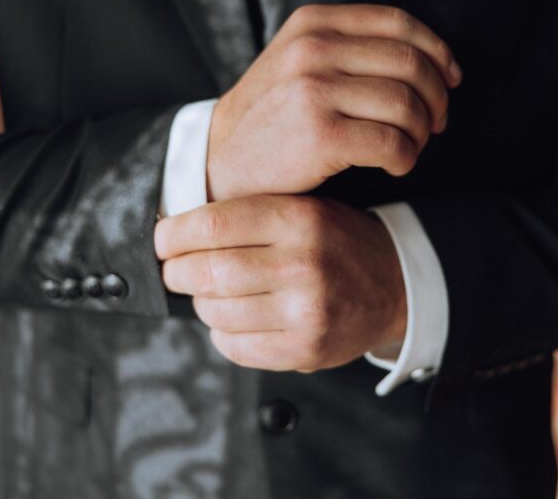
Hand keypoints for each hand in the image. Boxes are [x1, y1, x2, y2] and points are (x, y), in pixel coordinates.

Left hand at [155, 194, 407, 371]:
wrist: (396, 285)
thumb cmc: (337, 243)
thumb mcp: (305, 208)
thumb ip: (251, 215)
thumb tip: (176, 228)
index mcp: (299, 219)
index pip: (213, 224)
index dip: (173, 234)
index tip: (161, 239)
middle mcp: (302, 263)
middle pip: (208, 271)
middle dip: (177, 272)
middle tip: (174, 271)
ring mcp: (306, 310)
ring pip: (217, 311)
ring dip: (201, 304)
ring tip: (211, 294)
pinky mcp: (306, 349)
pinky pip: (236, 347)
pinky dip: (222, 334)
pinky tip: (233, 321)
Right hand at [206, 4, 461, 200]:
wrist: (219, 163)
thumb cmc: (270, 117)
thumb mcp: (296, 60)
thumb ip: (347, 46)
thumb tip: (427, 55)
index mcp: (313, 23)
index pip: (398, 23)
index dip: (437, 50)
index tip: (450, 78)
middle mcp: (313, 49)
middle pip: (411, 64)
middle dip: (437, 97)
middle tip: (435, 123)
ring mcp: (314, 91)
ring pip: (407, 105)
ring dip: (421, 132)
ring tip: (409, 146)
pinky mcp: (320, 135)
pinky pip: (392, 143)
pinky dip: (405, 158)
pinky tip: (395, 165)